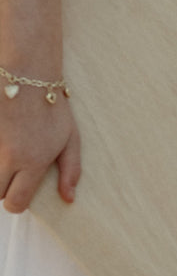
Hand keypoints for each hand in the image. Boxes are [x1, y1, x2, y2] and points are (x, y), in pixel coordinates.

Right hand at [0, 87, 79, 213]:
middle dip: (1, 188)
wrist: (26, 72)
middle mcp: (8, 156)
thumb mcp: (71, 139)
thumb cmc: (52, 106)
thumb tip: (69, 199)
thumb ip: (71, 171)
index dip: (16, 203)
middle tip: (10, 174)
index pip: (15, 203)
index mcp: (32, 163)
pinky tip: (1, 141)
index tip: (19, 194)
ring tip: (5, 157)